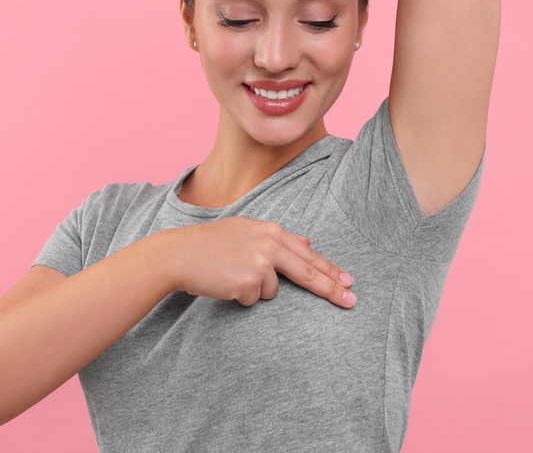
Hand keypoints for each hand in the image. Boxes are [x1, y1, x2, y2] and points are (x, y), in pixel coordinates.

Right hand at [155, 217, 355, 307]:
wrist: (179, 253)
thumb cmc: (210, 243)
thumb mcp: (246, 231)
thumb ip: (277, 238)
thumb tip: (307, 242)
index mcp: (271, 231)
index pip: (307, 254)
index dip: (330, 269)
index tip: (348, 281)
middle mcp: (269, 245)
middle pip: (308, 272)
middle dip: (332, 289)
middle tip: (352, 301)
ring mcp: (259, 264)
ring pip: (273, 291)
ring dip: (255, 289)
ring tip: (232, 274)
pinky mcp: (247, 283)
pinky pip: (253, 300)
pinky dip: (240, 297)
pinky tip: (225, 283)